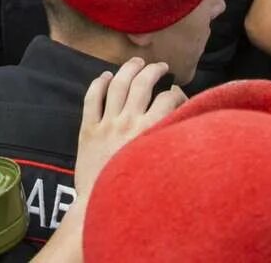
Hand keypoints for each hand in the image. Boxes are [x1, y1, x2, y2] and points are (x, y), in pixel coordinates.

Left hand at [72, 58, 183, 208]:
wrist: (101, 207)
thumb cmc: (136, 191)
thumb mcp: (163, 167)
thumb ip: (171, 142)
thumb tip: (183, 126)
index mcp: (150, 131)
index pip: (169, 99)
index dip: (176, 92)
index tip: (176, 93)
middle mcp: (129, 122)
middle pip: (143, 83)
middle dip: (154, 70)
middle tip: (160, 67)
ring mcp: (106, 124)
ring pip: (118, 84)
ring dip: (129, 69)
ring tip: (137, 63)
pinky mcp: (88, 129)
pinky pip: (92, 98)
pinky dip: (98, 83)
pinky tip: (105, 76)